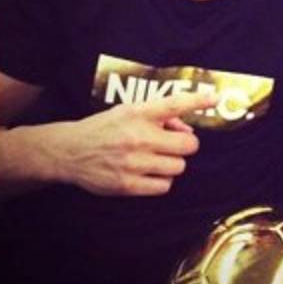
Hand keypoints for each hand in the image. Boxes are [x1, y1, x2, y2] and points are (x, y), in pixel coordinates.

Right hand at [53, 91, 212, 195]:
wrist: (69, 151)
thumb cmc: (106, 129)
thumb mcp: (128, 112)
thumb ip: (160, 116)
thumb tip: (187, 129)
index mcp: (138, 113)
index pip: (174, 104)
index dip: (197, 100)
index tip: (214, 97)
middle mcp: (137, 136)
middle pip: (188, 145)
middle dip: (185, 145)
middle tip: (173, 144)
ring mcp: (133, 162)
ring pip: (179, 167)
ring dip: (171, 163)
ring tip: (154, 159)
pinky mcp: (127, 185)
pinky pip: (164, 186)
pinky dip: (161, 181)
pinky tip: (148, 173)